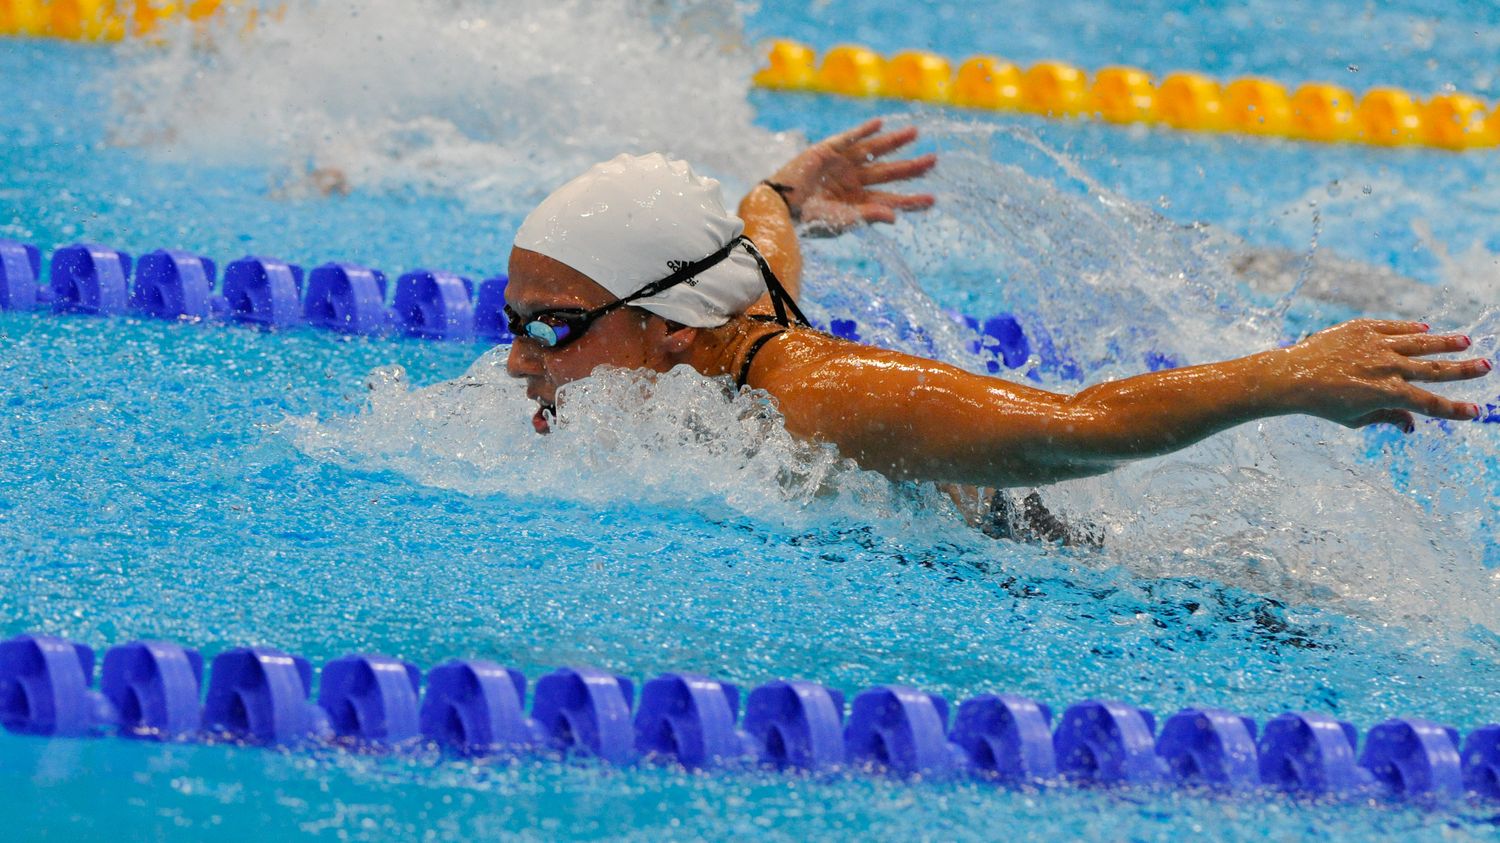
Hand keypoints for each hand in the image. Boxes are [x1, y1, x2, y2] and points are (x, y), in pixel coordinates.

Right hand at [767, 118, 936, 234]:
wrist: (781, 204)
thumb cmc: (809, 219)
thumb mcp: (841, 220)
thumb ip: (868, 216)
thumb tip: (896, 217)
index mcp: (859, 201)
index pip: (891, 199)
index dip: (911, 200)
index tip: (932, 199)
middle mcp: (855, 181)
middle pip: (889, 173)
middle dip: (910, 167)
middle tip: (933, 160)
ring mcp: (843, 164)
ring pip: (875, 151)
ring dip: (894, 142)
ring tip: (915, 133)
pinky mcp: (828, 150)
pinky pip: (850, 137)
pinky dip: (864, 130)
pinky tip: (880, 123)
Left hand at [1275, 319, 1490, 431]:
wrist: (1291, 376)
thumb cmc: (1322, 403)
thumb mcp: (1355, 420)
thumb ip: (1387, 418)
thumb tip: (1412, 424)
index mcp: (1386, 394)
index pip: (1429, 403)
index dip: (1453, 409)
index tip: (1475, 412)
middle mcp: (1386, 368)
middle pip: (1434, 369)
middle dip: (1463, 369)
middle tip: (1486, 365)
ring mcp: (1376, 346)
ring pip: (1419, 343)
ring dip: (1444, 342)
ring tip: (1465, 341)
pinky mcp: (1362, 329)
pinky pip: (1393, 328)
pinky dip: (1409, 328)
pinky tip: (1425, 328)